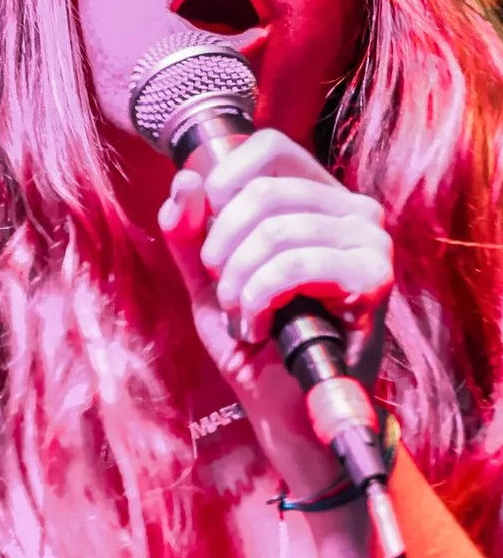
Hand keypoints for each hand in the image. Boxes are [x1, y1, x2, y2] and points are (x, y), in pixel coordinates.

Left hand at [159, 128, 392, 489]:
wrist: (286, 409)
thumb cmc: (257, 342)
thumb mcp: (210, 281)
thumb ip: (190, 233)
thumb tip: (184, 180)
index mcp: (317, 199)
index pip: (268, 148)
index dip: (222, 183)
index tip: (208, 239)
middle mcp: (353, 211)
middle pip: (263, 192)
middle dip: (221, 247)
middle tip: (223, 290)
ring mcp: (369, 242)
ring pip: (275, 231)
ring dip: (239, 282)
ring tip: (243, 316)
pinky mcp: (373, 278)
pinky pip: (293, 265)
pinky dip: (260, 299)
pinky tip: (261, 328)